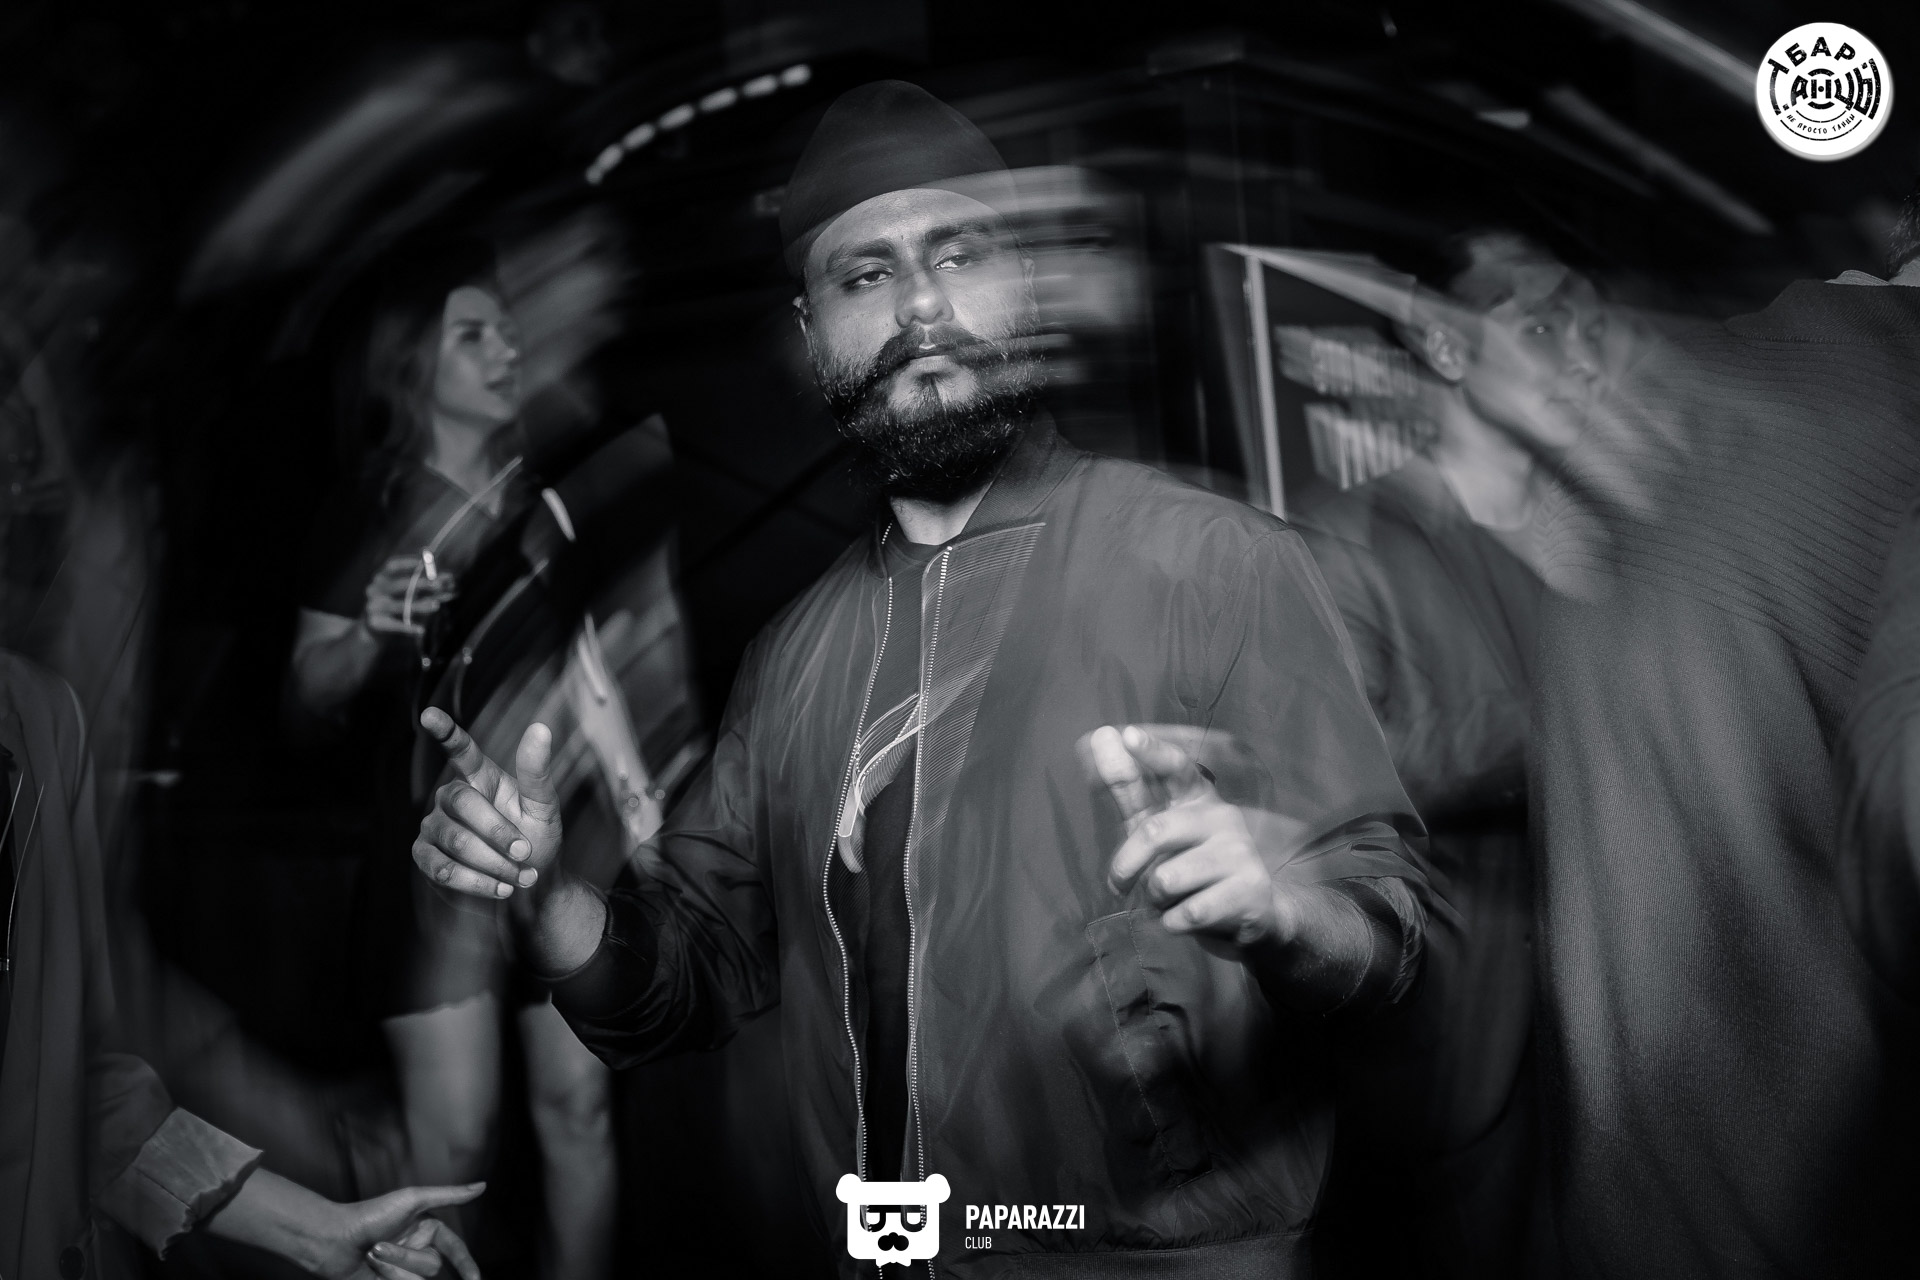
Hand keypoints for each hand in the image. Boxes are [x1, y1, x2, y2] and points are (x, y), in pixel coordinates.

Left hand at [319, 1183, 483, 1279]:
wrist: (332, 1241)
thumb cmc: (369, 1215)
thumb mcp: (413, 1199)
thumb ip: (449, 1195)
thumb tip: (482, 1186)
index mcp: (426, 1229)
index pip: (455, 1248)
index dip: (466, 1264)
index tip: (475, 1279)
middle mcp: (416, 1249)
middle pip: (431, 1265)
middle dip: (406, 1258)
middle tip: (379, 1248)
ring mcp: (401, 1268)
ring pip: (416, 1278)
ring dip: (393, 1268)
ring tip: (371, 1256)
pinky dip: (389, 1277)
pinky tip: (372, 1271)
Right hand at [364, 555, 456, 637]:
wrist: (372, 630)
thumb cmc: (394, 607)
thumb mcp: (406, 594)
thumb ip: (424, 587)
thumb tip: (449, 580)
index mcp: (380, 577)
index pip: (392, 565)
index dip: (409, 562)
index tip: (428, 561)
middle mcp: (374, 589)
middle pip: (399, 584)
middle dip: (421, 584)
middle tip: (439, 585)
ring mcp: (373, 606)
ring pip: (400, 605)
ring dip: (420, 605)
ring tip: (436, 606)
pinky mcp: (375, 623)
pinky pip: (395, 625)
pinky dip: (409, 627)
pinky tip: (422, 630)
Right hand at [413, 709, 561, 900]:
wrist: (529, 892)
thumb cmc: (536, 843)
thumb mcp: (544, 808)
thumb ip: (537, 772)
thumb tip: (541, 728)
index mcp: (481, 777)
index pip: (460, 749)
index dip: (444, 731)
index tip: (429, 715)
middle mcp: (451, 797)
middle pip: (462, 802)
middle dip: (498, 831)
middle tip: (525, 852)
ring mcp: (434, 826)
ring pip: (455, 840)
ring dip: (494, 863)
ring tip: (521, 876)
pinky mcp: (425, 857)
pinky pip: (443, 868)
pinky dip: (477, 882)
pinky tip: (500, 889)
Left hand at [1089, 725, 1299, 956]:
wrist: (1256, 916)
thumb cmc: (1193, 867)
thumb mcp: (1158, 829)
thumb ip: (1130, 787)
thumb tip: (1103, 735)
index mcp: (1199, 797)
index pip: (1176, 768)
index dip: (1152, 753)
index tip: (1128, 735)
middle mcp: (1223, 817)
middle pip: (1154, 832)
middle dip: (1126, 866)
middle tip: (1120, 886)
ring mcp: (1240, 853)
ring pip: (1166, 879)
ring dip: (1155, 901)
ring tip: (1171, 901)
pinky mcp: (1250, 891)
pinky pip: (1188, 913)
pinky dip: (1174, 924)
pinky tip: (1188, 919)